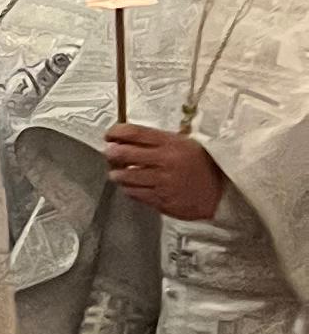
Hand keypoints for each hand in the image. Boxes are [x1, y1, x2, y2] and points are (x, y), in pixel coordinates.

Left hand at [103, 123, 224, 221]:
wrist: (223, 192)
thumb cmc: (202, 165)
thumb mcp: (185, 143)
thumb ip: (157, 141)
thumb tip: (125, 138)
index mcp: (171, 143)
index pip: (134, 132)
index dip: (115, 132)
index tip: (109, 135)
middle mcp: (165, 161)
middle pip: (123, 154)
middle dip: (111, 153)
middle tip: (110, 154)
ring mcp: (163, 182)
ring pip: (124, 177)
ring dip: (117, 174)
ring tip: (118, 173)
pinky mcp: (162, 201)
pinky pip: (134, 194)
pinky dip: (129, 189)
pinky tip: (132, 186)